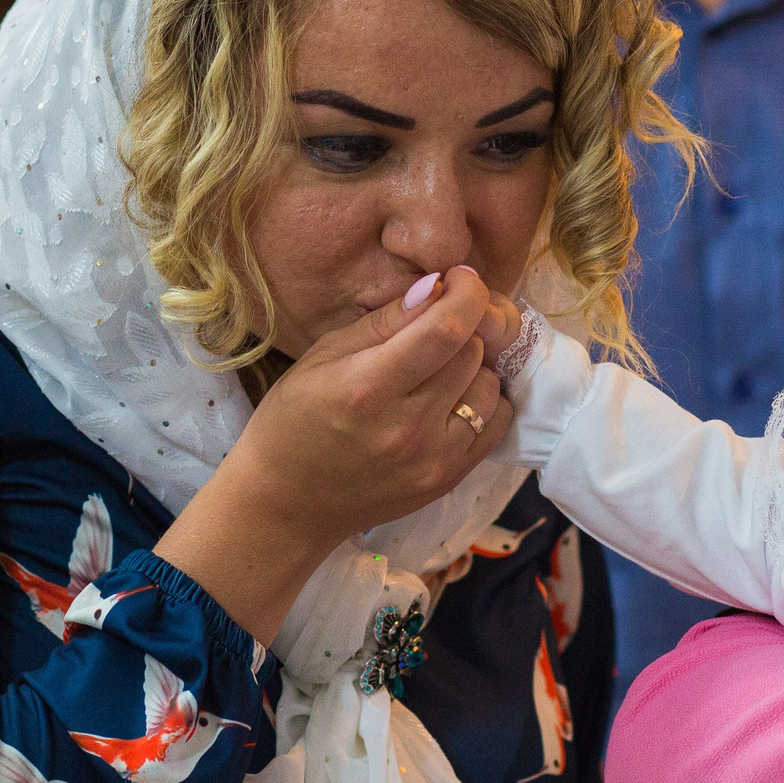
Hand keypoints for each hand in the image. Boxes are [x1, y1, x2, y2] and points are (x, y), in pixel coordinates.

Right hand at [159, 267, 512, 639]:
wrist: (287, 503)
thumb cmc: (293, 420)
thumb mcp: (323, 356)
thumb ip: (384, 321)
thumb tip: (436, 286)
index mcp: (368, 388)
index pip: (446, 330)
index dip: (467, 293)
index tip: (460, 279)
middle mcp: (408, 427)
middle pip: (472, 353)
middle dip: (461, 327)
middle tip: (435, 326)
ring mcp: (434, 460)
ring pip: (489, 386)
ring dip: (473, 366)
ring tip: (438, 368)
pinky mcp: (449, 480)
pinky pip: (496, 423)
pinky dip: (483, 400)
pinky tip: (453, 398)